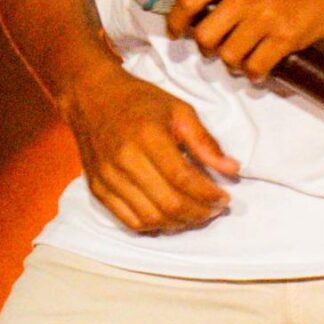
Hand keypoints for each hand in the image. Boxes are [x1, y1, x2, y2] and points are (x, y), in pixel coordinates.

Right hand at [63, 64, 237, 235]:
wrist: (91, 97)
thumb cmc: (139, 101)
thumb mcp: (179, 110)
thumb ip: (205, 142)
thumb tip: (232, 169)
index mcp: (148, 137)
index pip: (184, 179)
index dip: (209, 194)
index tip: (225, 197)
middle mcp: (125, 160)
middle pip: (169, 204)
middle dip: (199, 213)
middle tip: (214, 209)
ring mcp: (108, 178)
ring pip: (151, 218)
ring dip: (180, 223)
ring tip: (196, 214)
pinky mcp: (98, 190)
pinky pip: (129, 221)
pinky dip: (154, 226)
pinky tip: (170, 217)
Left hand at [168, 0, 323, 80]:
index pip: (188, 0)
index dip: (175, 21)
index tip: (176, 30)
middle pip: (205, 36)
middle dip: (205, 47)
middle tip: (214, 46)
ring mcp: (267, 17)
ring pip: (229, 56)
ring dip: (230, 61)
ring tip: (239, 55)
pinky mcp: (288, 36)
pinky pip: (256, 67)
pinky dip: (253, 72)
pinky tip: (258, 66)